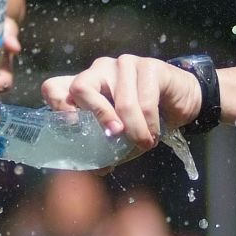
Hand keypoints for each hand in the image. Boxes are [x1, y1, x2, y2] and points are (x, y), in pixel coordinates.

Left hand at [42, 53, 201, 150]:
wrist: (181, 102)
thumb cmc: (143, 120)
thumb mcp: (121, 138)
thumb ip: (106, 150)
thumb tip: (97, 170)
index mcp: (84, 87)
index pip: (54, 88)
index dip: (57, 106)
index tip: (74, 127)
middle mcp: (97, 71)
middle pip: (80, 87)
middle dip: (98, 116)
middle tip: (116, 136)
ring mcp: (122, 65)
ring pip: (121, 101)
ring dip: (135, 131)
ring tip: (144, 143)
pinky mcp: (148, 66)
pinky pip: (145, 100)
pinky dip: (150, 124)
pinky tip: (154, 134)